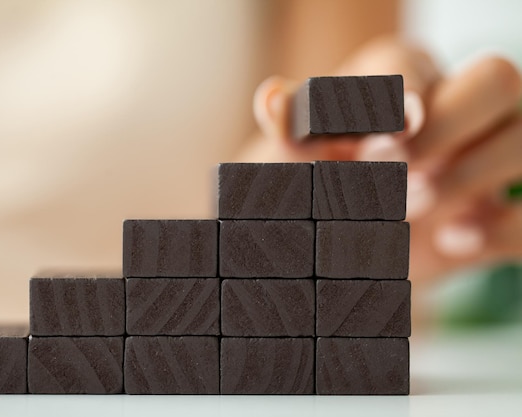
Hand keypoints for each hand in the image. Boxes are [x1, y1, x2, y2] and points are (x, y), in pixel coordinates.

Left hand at [243, 36, 521, 287]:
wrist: (336, 235)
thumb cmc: (314, 181)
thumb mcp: (298, 160)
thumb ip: (290, 130)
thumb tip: (271, 97)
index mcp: (397, 78)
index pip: (411, 63)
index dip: (400, 95)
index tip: (385, 134)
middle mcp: (452, 105)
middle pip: (497, 79)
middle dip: (449, 126)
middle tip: (396, 171)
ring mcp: (486, 154)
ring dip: (472, 175)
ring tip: (409, 208)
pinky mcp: (497, 208)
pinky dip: (503, 227)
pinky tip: (452, 241)